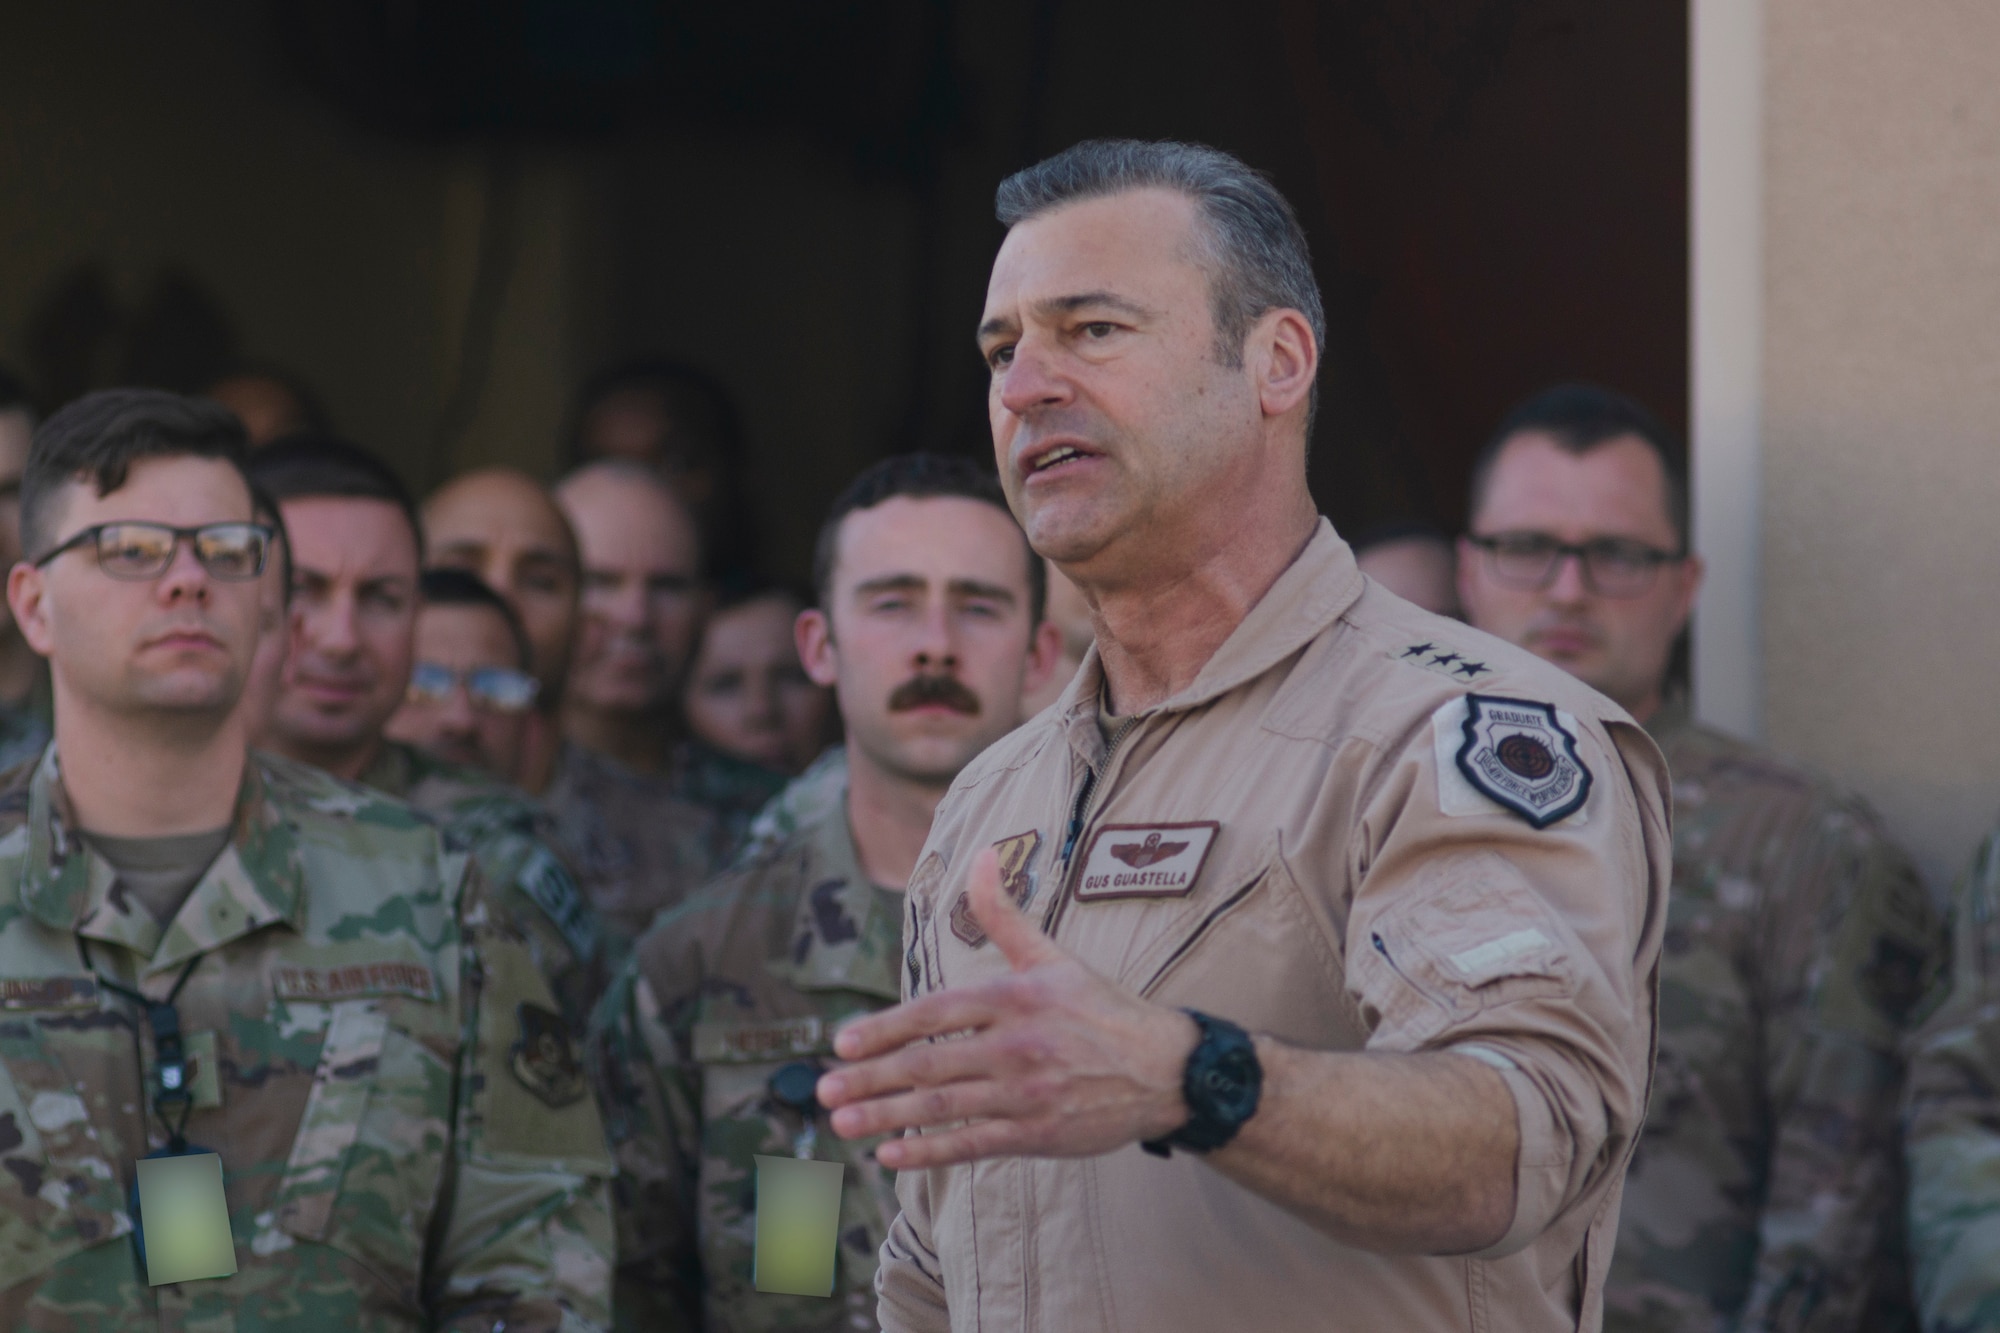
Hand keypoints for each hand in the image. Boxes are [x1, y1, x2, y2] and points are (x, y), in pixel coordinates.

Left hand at [815, 846, 1199, 1169]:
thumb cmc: (1101, 1008)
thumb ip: (1003, 911)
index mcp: (1015, 997)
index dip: (885, 1028)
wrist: (1165, 1068)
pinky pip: (974, 1143)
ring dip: (886, 1117)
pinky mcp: (1038, 1133)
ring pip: (943, 1107)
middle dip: (871, 1079)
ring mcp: (1027, 1093)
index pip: (936, 1013)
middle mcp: (1017, 1045)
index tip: (842, 1043)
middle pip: (929, 1065)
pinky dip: (930, 1151)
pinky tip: (891, 1154)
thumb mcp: (1052, 956)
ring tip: (841, 1124)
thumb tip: (982, 852)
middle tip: (825, 1089)